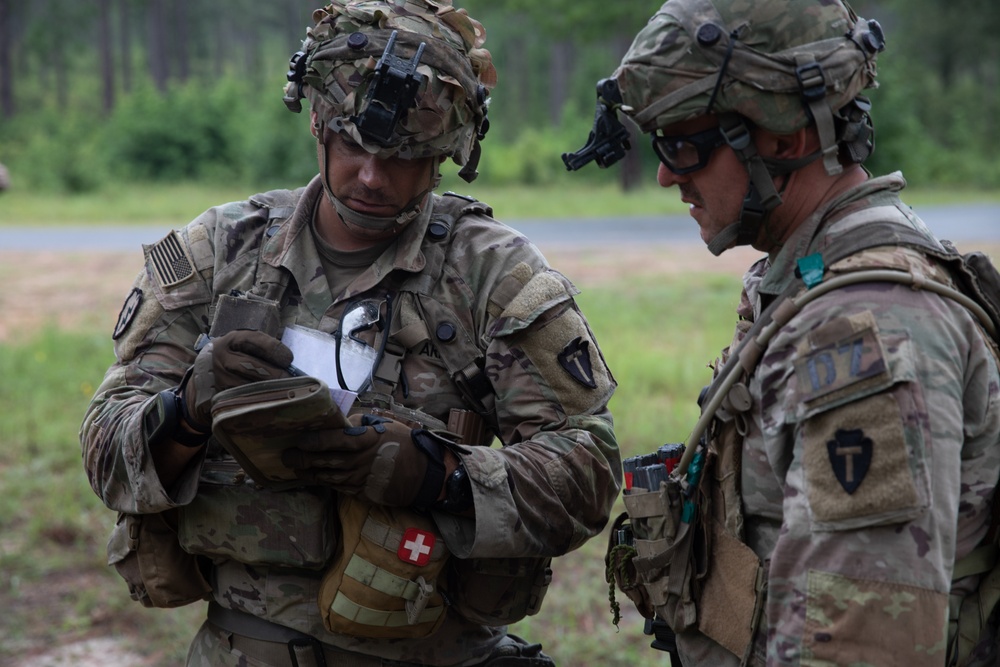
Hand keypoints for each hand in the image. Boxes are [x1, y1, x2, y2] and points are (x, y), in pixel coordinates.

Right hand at [180, 329, 293, 431]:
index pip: (254, 340)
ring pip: (250, 387)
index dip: (274, 349)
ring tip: (286, 392)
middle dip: (276, 374)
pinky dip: (260, 402)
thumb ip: (263, 349)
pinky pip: (244, 401)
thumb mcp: (244, 345)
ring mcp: (220, 379)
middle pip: (254, 367)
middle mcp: (223, 358)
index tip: (289, 359)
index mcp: (231, 340)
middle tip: (291, 379)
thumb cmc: (235, 356)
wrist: (206, 375)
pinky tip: (272, 402)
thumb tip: (291, 363)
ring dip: (271, 391)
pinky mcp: (219, 397)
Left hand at [281, 415, 446, 507]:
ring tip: (295, 468)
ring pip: (326, 477)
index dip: (312, 441)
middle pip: (323, 461)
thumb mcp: (384, 425)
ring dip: (308, 473)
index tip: (298, 439)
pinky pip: (337, 487)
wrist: (421, 473)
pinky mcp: (361, 492)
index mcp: (364, 440)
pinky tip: (315, 477)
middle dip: (302, 459)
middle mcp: (358, 461)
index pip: (332, 440)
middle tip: (286, 456)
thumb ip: (359, 422)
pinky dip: (324, 482)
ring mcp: (359, 479)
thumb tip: (338, 421)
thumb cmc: (402, 443)